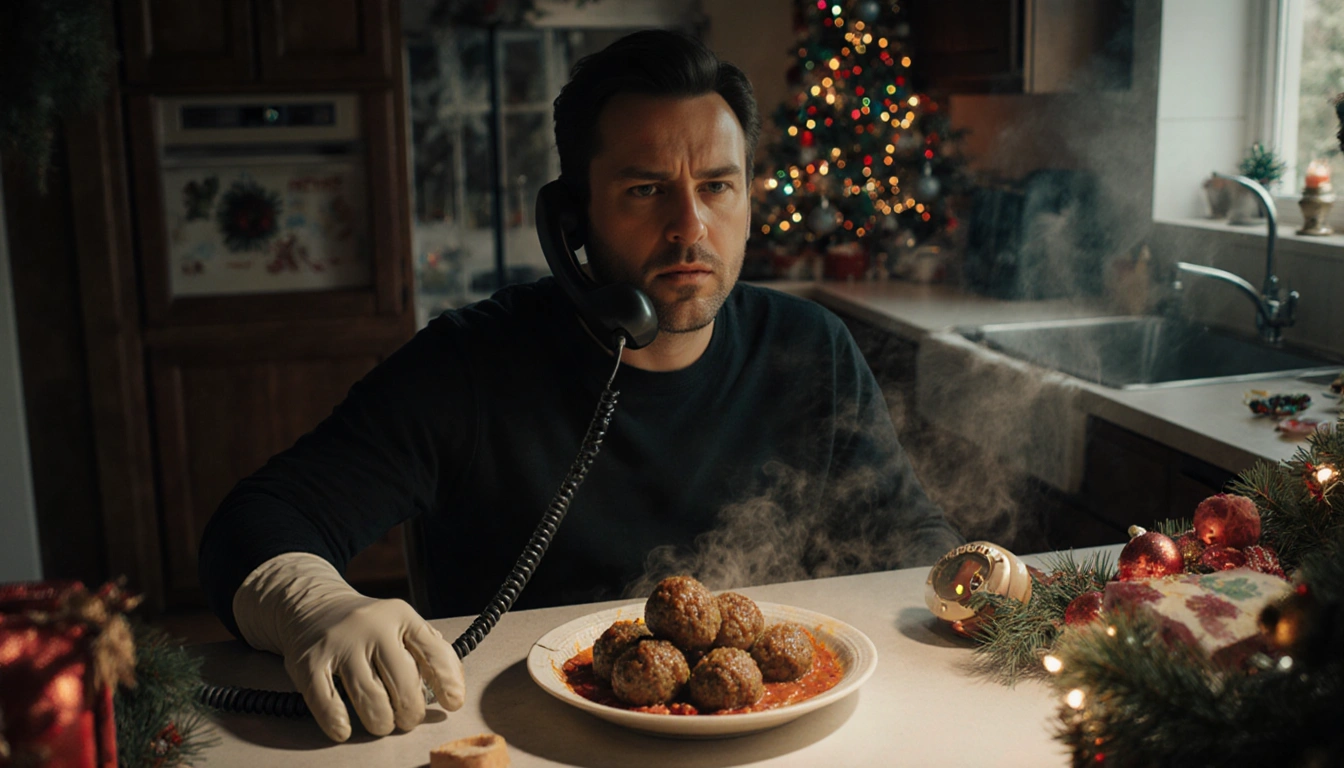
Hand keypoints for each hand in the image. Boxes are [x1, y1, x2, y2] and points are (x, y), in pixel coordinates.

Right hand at [233, 552, 464, 741]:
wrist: (311, 604)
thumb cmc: (366, 625)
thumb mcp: (399, 622)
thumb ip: (425, 648)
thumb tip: (450, 688)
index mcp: (400, 615)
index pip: (433, 652)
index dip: (447, 682)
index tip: (452, 703)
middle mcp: (372, 626)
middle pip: (403, 683)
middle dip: (411, 712)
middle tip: (409, 719)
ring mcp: (339, 644)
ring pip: (370, 698)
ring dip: (382, 722)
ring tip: (383, 723)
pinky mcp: (309, 662)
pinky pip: (327, 702)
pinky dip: (338, 723)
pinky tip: (344, 729)